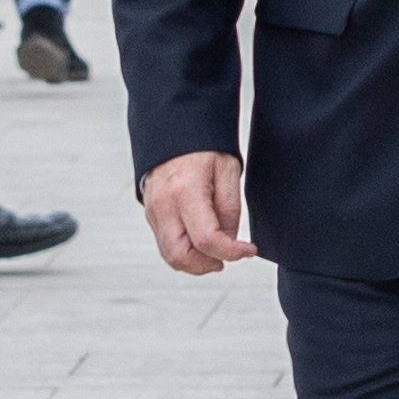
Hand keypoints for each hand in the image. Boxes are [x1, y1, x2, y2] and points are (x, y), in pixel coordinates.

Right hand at [140, 151, 255, 274]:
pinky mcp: (150, 215)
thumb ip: (230, 209)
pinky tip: (202, 243)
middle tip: (229, 257)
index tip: (248, 250)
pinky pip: (165, 245)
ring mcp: (152, 212)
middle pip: (181, 256)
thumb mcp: (228, 171)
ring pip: (170, 256)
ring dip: (196, 263)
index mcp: (185, 191)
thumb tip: (229, 242)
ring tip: (217, 252)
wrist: (173, 133)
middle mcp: (163, 205)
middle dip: (208, 265)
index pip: (207, 239)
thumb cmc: (203, 148)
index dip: (232, 252)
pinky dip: (185, 253)